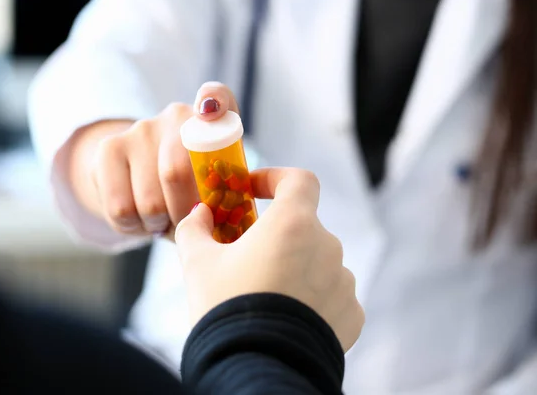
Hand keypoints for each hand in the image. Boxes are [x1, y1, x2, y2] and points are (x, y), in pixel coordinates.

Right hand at [65, 82, 239, 237]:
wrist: (138, 179)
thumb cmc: (192, 191)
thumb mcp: (218, 189)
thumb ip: (226, 196)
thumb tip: (218, 221)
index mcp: (216, 123)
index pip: (218, 96)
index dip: (214, 101)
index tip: (208, 111)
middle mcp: (177, 117)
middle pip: (177, 173)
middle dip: (185, 216)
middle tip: (186, 225)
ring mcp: (141, 129)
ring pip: (150, 201)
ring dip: (159, 225)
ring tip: (163, 221)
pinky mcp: (109, 148)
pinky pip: (121, 207)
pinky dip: (133, 227)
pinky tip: (140, 220)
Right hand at [175, 168, 364, 351]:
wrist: (256, 367)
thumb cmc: (225, 307)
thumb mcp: (197, 263)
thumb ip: (195, 228)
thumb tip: (200, 216)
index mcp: (293, 223)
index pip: (299, 180)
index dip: (276, 179)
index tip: (255, 190)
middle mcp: (327, 246)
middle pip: (302, 227)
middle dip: (276, 237)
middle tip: (247, 260)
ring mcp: (344, 281)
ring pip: (317, 262)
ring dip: (296, 269)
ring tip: (266, 297)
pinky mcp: (352, 313)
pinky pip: (332, 295)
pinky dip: (312, 300)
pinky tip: (288, 318)